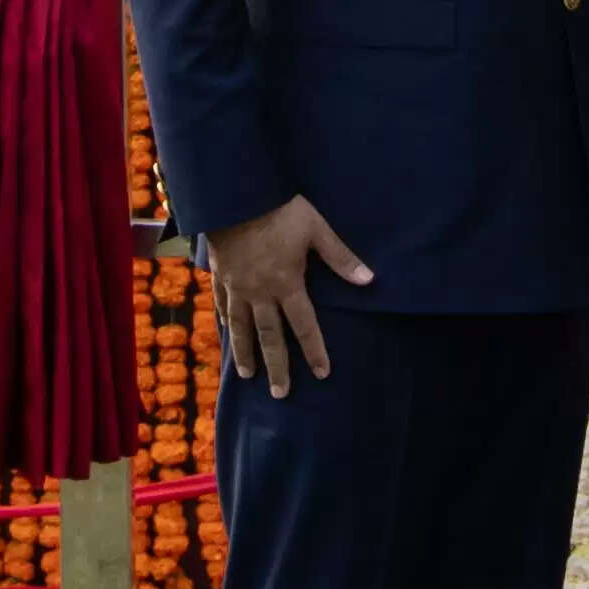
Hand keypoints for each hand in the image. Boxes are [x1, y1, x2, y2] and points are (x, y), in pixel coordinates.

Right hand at [208, 195, 373, 395]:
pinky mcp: (219, 276)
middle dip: (277, 367)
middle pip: (270, 337)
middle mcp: (260, 293)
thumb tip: (369, 280)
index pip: (304, 325)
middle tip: (281, 394)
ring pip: (241, 328)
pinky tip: (228, 334)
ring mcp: (236, 287)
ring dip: (245, 354)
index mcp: (286, 283)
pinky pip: (222, 306)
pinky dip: (226, 323)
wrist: (233, 195)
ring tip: (247, 376)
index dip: (314, 351)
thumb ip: (340, 257)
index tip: (322, 374)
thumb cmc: (279, 209)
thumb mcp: (315, 229)